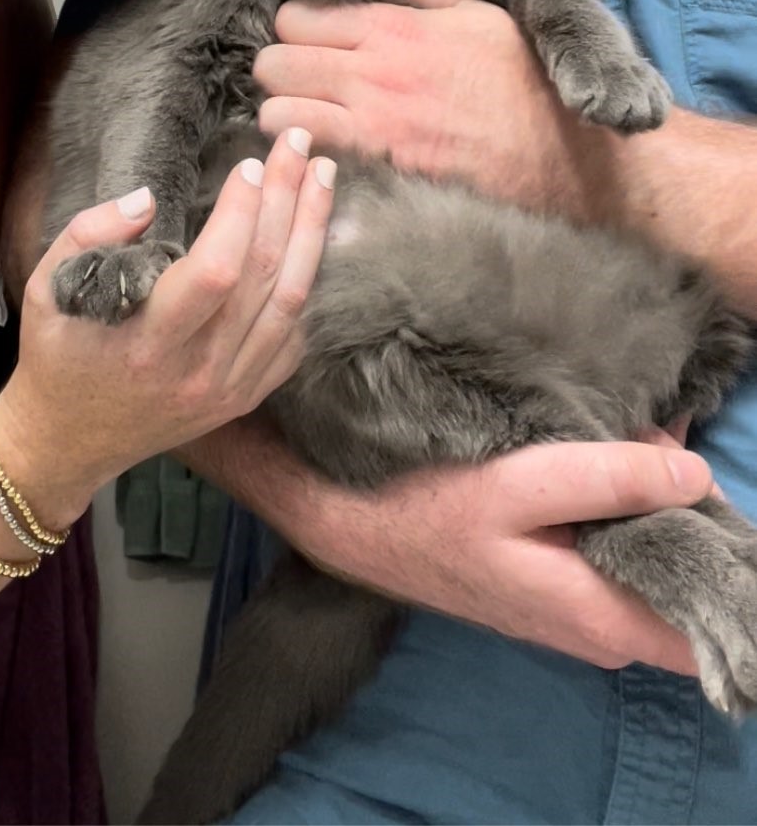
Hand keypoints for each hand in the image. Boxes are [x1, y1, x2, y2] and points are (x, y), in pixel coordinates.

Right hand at [0, 131, 335, 525]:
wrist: (68, 440)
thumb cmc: (55, 355)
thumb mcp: (46, 288)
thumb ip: (89, 234)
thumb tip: (147, 198)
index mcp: (149, 343)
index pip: (215, 272)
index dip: (240, 214)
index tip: (248, 166)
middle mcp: (199, 371)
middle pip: (263, 277)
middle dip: (287, 201)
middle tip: (300, 145)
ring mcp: (230, 390)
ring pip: (290, 302)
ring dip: (312, 233)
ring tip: (322, 177)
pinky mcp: (245, 398)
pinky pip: (293, 336)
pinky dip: (307, 281)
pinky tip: (312, 236)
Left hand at [254, 0, 612, 220]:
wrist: (566, 153)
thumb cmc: (524, 81)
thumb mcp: (475, 14)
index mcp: (393, 27)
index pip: (295, 17)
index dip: (294, 29)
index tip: (310, 41)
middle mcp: (372, 72)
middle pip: (274, 62)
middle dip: (279, 68)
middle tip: (301, 80)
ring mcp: (372, 124)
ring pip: (276, 110)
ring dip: (284, 112)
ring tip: (307, 115)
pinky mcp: (380, 169)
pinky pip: (307, 152)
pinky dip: (302, 150)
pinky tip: (321, 149)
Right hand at [295, 436, 714, 671]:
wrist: (357, 522)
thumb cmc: (432, 505)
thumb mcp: (521, 482)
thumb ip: (610, 480)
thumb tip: (695, 474)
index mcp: (603, 618)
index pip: (710, 624)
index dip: (727, 561)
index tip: (714, 496)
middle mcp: (603, 633)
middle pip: (691, 584)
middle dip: (693, 514)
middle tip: (662, 446)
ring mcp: (583, 614)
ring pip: (659, 563)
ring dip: (658, 506)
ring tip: (631, 445)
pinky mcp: (565, 589)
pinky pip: (626, 554)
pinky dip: (628, 508)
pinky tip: (604, 461)